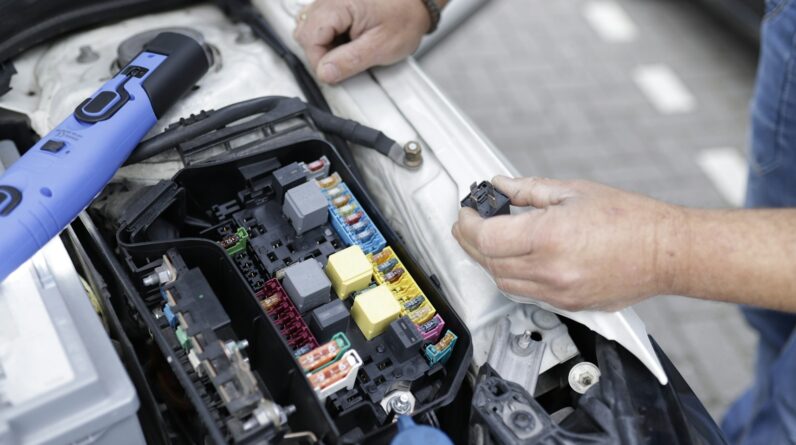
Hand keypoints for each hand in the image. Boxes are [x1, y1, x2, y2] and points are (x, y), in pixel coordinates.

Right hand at [293, 0, 430, 83]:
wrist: (419, 2)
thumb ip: (349, 61)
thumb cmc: (405, 18)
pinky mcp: (336, 3)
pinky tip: (346, 41)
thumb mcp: (380, 47)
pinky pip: (320, 21)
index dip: (319, 61)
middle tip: (343, 62)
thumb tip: (325, 73)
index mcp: (338, 5)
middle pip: (305, 32)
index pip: (309, 38)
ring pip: (310, 27)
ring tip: (347, 50)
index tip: (335, 72)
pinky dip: (329, 35)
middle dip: (320, 53)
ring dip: (324, 44)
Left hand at [452, 176, 686, 310]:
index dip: (468, 223)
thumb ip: (528, 190)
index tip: (466, 212)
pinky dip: (511, 276)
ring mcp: (558, 292)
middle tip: (469, 223)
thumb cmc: (632, 220)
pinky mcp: (568, 305)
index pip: (487, 237)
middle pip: (489, 262)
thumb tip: (500, 186)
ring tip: (489, 239)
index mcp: (549, 237)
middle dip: (471, 241)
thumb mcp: (574, 191)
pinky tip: (513, 258)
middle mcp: (550, 270)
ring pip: (503, 282)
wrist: (667, 253)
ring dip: (489, 261)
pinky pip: (525, 294)